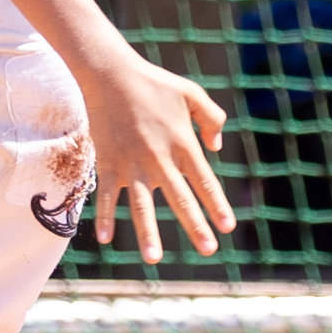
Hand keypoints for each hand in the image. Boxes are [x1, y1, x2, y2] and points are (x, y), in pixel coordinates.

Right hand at [76, 44, 232, 263]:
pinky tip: (106, 238)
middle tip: (209, 249)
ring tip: (154, 258)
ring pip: (142, 205)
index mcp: (183, 144)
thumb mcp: (192, 94)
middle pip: (180, 199)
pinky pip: (107, 194)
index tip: (228, 226)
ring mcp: (132, 163)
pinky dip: (104, 216)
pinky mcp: (109, 162)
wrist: (112, 74)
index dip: (217, 205)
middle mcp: (160, 159)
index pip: (205, 181)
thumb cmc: (155, 83)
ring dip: (148, 232)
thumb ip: (212, 118)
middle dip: (195, 226)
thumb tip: (217, 146)